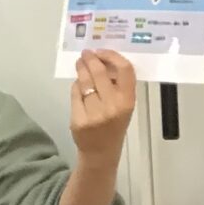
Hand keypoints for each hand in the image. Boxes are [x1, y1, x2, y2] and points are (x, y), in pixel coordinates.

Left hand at [69, 50, 137, 167]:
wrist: (101, 152)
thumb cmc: (115, 125)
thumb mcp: (124, 105)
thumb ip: (118, 86)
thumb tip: (104, 61)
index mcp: (128, 101)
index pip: (124, 70)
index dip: (112, 56)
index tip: (102, 52)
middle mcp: (112, 106)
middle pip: (100, 73)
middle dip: (91, 59)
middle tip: (86, 53)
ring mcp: (94, 114)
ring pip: (85, 82)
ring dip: (81, 69)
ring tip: (80, 63)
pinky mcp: (78, 120)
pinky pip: (75, 95)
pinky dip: (76, 87)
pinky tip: (78, 84)